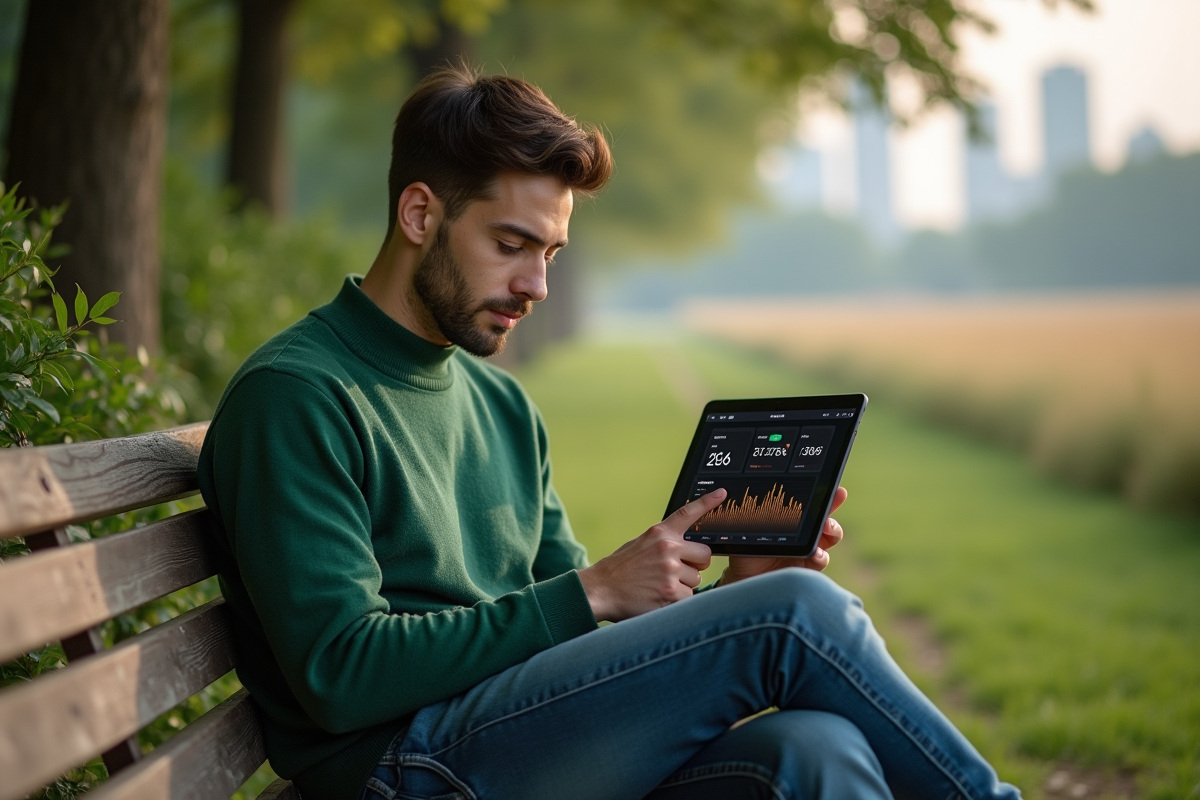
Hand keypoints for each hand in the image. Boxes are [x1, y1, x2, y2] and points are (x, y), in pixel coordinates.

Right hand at [578, 488, 723, 621]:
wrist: (600, 589)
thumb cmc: (619, 569)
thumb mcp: (640, 545)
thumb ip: (663, 543)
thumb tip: (685, 548)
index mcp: (659, 533)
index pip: (688, 513)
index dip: (708, 503)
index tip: (722, 494)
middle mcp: (667, 548)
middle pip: (704, 555)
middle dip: (696, 565)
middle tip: (677, 572)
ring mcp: (670, 570)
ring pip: (696, 579)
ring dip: (683, 585)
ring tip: (659, 586)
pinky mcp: (671, 592)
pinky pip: (688, 597)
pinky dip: (677, 601)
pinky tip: (659, 598)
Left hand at [718, 486, 847, 586]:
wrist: (747, 577)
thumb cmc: (748, 549)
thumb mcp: (747, 527)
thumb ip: (746, 511)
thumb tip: (731, 491)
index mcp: (793, 519)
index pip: (811, 504)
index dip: (826, 496)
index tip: (837, 490)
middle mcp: (805, 532)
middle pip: (825, 515)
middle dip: (833, 507)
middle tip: (833, 501)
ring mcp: (809, 549)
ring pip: (831, 536)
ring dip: (832, 530)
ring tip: (827, 527)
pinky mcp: (808, 567)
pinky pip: (821, 559)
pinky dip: (821, 555)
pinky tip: (815, 553)